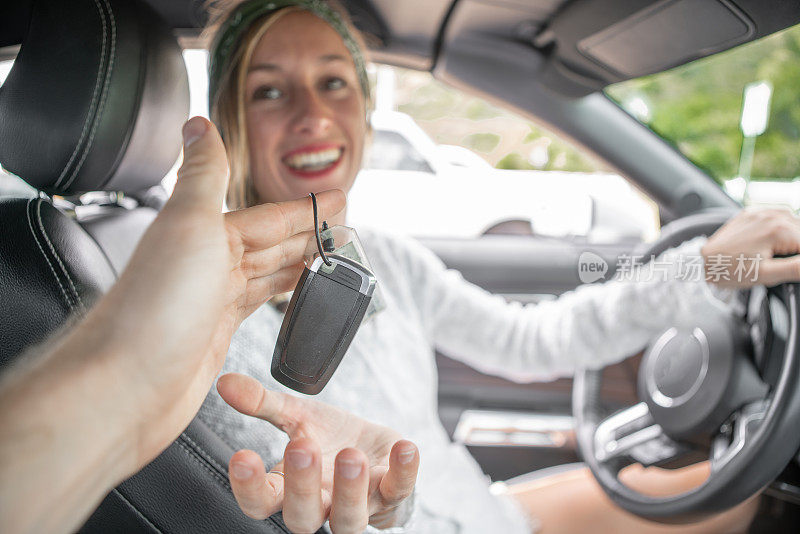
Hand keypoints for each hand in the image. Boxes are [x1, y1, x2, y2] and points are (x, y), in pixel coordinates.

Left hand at [87, 117, 345, 467]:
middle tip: (345, 228)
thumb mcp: (188, 227)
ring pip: (267, 273)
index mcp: (205, 235)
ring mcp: (211, 301)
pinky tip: (291, 295)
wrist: (123, 385)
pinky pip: (258, 306)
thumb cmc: (154, 310)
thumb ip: (203, 176)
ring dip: (300, 261)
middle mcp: (208, 264)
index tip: (338, 199)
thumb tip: (198, 123)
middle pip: (271, 243)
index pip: (269, 216)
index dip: (305, 209)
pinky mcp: (215, 335)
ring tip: (330, 257)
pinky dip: (280, 295)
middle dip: (309, 233)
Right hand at [217, 373, 418, 532]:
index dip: (249, 486)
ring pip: (349, 519)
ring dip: (350, 490)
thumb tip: (225, 381)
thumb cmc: (329, 438)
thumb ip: (262, 402)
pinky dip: (403, 470)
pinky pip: (399, 489)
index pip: (260, 501)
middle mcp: (321, 506)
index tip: (242, 457)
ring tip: (350, 455)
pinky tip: (403, 447)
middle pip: (303, 517)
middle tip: (301, 447)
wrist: (374, 448)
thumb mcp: (296, 415)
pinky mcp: (392, 493)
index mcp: (288, 490)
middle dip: (302, 486)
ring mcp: (359, 505)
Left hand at [702, 208, 799, 287]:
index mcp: (779, 230)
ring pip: (793, 223)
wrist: (703, 261)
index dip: (798, 261)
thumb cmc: (731, 269)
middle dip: (795, 249)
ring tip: (773, 255)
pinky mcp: (751, 213)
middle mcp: (771, 216)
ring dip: (791, 238)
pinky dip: (780, 228)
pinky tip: (770, 242)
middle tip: (777, 262)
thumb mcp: (767, 274)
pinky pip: (776, 216)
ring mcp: (760, 212)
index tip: (787, 267)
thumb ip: (796, 268)